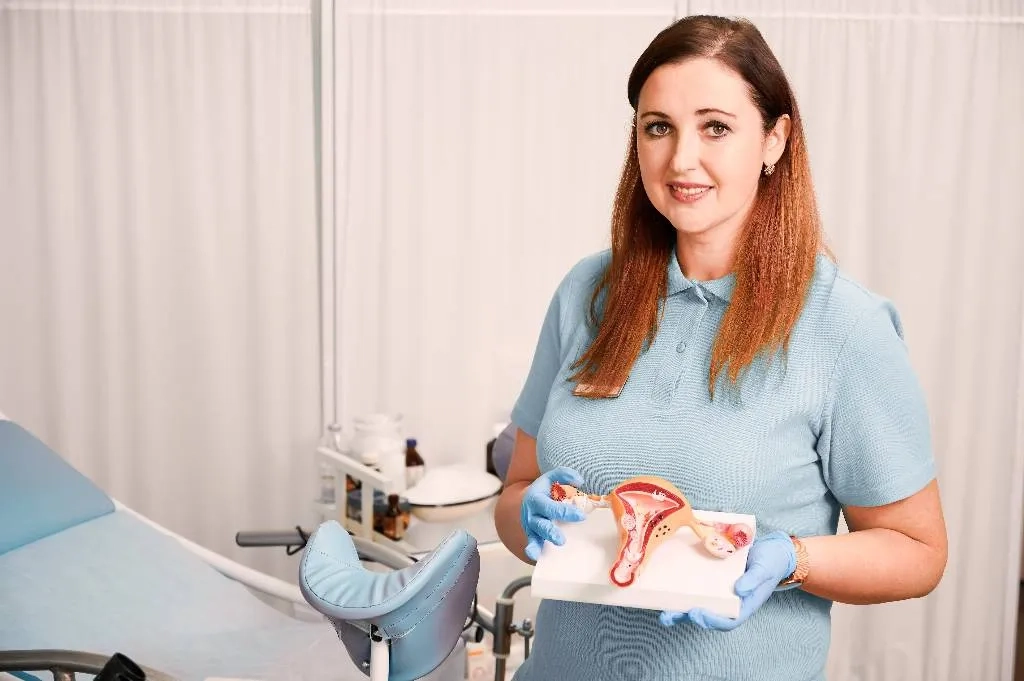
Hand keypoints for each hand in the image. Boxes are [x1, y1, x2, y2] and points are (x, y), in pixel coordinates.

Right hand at [521, 466, 586, 560]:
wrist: (524, 502)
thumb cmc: (543, 491)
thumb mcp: (550, 478)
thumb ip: (564, 474)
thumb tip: (580, 480)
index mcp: (537, 500)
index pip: (551, 507)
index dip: (566, 512)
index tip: (581, 517)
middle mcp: (532, 514)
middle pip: (542, 524)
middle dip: (552, 532)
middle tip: (562, 540)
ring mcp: (531, 527)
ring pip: (536, 536)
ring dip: (546, 541)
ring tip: (556, 545)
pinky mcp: (532, 536)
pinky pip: (532, 544)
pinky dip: (533, 550)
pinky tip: (537, 556)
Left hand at [659, 530, 796, 630]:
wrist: (770, 550)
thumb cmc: (770, 562)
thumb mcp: (765, 569)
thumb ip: (753, 580)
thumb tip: (739, 590)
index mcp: (744, 606)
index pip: (728, 621)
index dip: (712, 621)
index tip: (697, 613)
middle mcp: (729, 603)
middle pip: (708, 617)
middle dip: (687, 618)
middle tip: (669, 615)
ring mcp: (719, 592)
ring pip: (698, 605)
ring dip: (680, 610)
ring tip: (663, 613)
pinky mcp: (711, 580)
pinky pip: (696, 588)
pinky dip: (682, 592)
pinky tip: (667, 590)